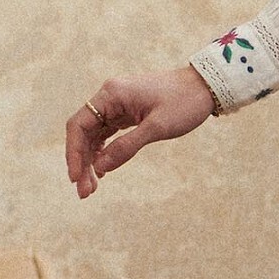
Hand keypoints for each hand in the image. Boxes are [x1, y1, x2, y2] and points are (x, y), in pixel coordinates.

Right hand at [65, 65, 216, 200]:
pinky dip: (103, 151)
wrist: (205, 86)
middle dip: (82, 163)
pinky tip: (103, 170)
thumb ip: (127, 147)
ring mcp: (117, 104)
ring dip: (91, 160)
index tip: (75, 179)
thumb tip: (100, 168)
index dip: (73, 154)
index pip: (78, 126)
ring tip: (93, 187)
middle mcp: (109, 97)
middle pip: (83, 133)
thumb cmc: (184, 103)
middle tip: (85, 192)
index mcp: (111, 94)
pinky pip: (107, 133)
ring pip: (94, 135)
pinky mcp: (126, 111)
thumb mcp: (157, 128)